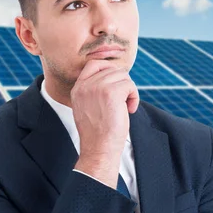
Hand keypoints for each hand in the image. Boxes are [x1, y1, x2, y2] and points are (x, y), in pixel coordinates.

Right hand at [71, 59, 139, 186]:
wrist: (99, 149)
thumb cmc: (98, 133)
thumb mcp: (89, 107)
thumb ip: (95, 90)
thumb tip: (115, 75)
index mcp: (78, 88)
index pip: (94, 64)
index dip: (110, 70)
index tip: (117, 85)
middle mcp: (85, 85)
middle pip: (113, 69)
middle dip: (123, 83)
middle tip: (123, 101)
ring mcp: (97, 87)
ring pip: (123, 76)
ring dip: (129, 91)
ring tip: (126, 106)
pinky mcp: (111, 93)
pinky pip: (130, 85)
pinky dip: (134, 97)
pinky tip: (130, 110)